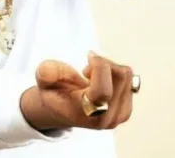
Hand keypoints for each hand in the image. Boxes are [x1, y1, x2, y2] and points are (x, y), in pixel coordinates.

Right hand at [20, 52, 134, 131]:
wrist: (62, 111)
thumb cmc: (55, 93)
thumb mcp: (44, 81)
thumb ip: (45, 73)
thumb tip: (45, 71)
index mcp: (85, 113)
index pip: (103, 91)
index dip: (99, 67)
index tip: (88, 57)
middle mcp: (105, 118)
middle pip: (120, 76)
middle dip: (103, 63)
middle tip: (87, 68)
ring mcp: (119, 116)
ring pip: (126, 75)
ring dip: (110, 68)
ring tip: (92, 76)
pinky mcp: (126, 111)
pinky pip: (130, 80)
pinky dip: (116, 74)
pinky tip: (102, 82)